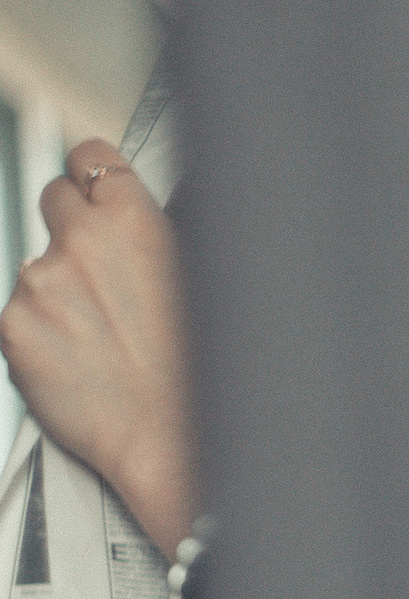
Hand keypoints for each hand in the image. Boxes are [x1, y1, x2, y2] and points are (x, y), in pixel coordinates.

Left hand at [0, 142, 199, 557]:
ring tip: (100, 337)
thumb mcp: (200, 280)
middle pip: (54, 197)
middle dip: (70, 225)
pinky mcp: (12, 325)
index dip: (94, 178)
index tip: (95, 193)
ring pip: (36, 264)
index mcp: (134, 219)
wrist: (171, 441)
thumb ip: (153, 237)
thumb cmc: (198, 371)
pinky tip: (79, 360)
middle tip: (98, 271)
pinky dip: (39, 333)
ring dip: (57, 290)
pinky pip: (19, 314)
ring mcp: (39, 281)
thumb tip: (133, 221)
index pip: (90, 157)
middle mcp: (80, 240)